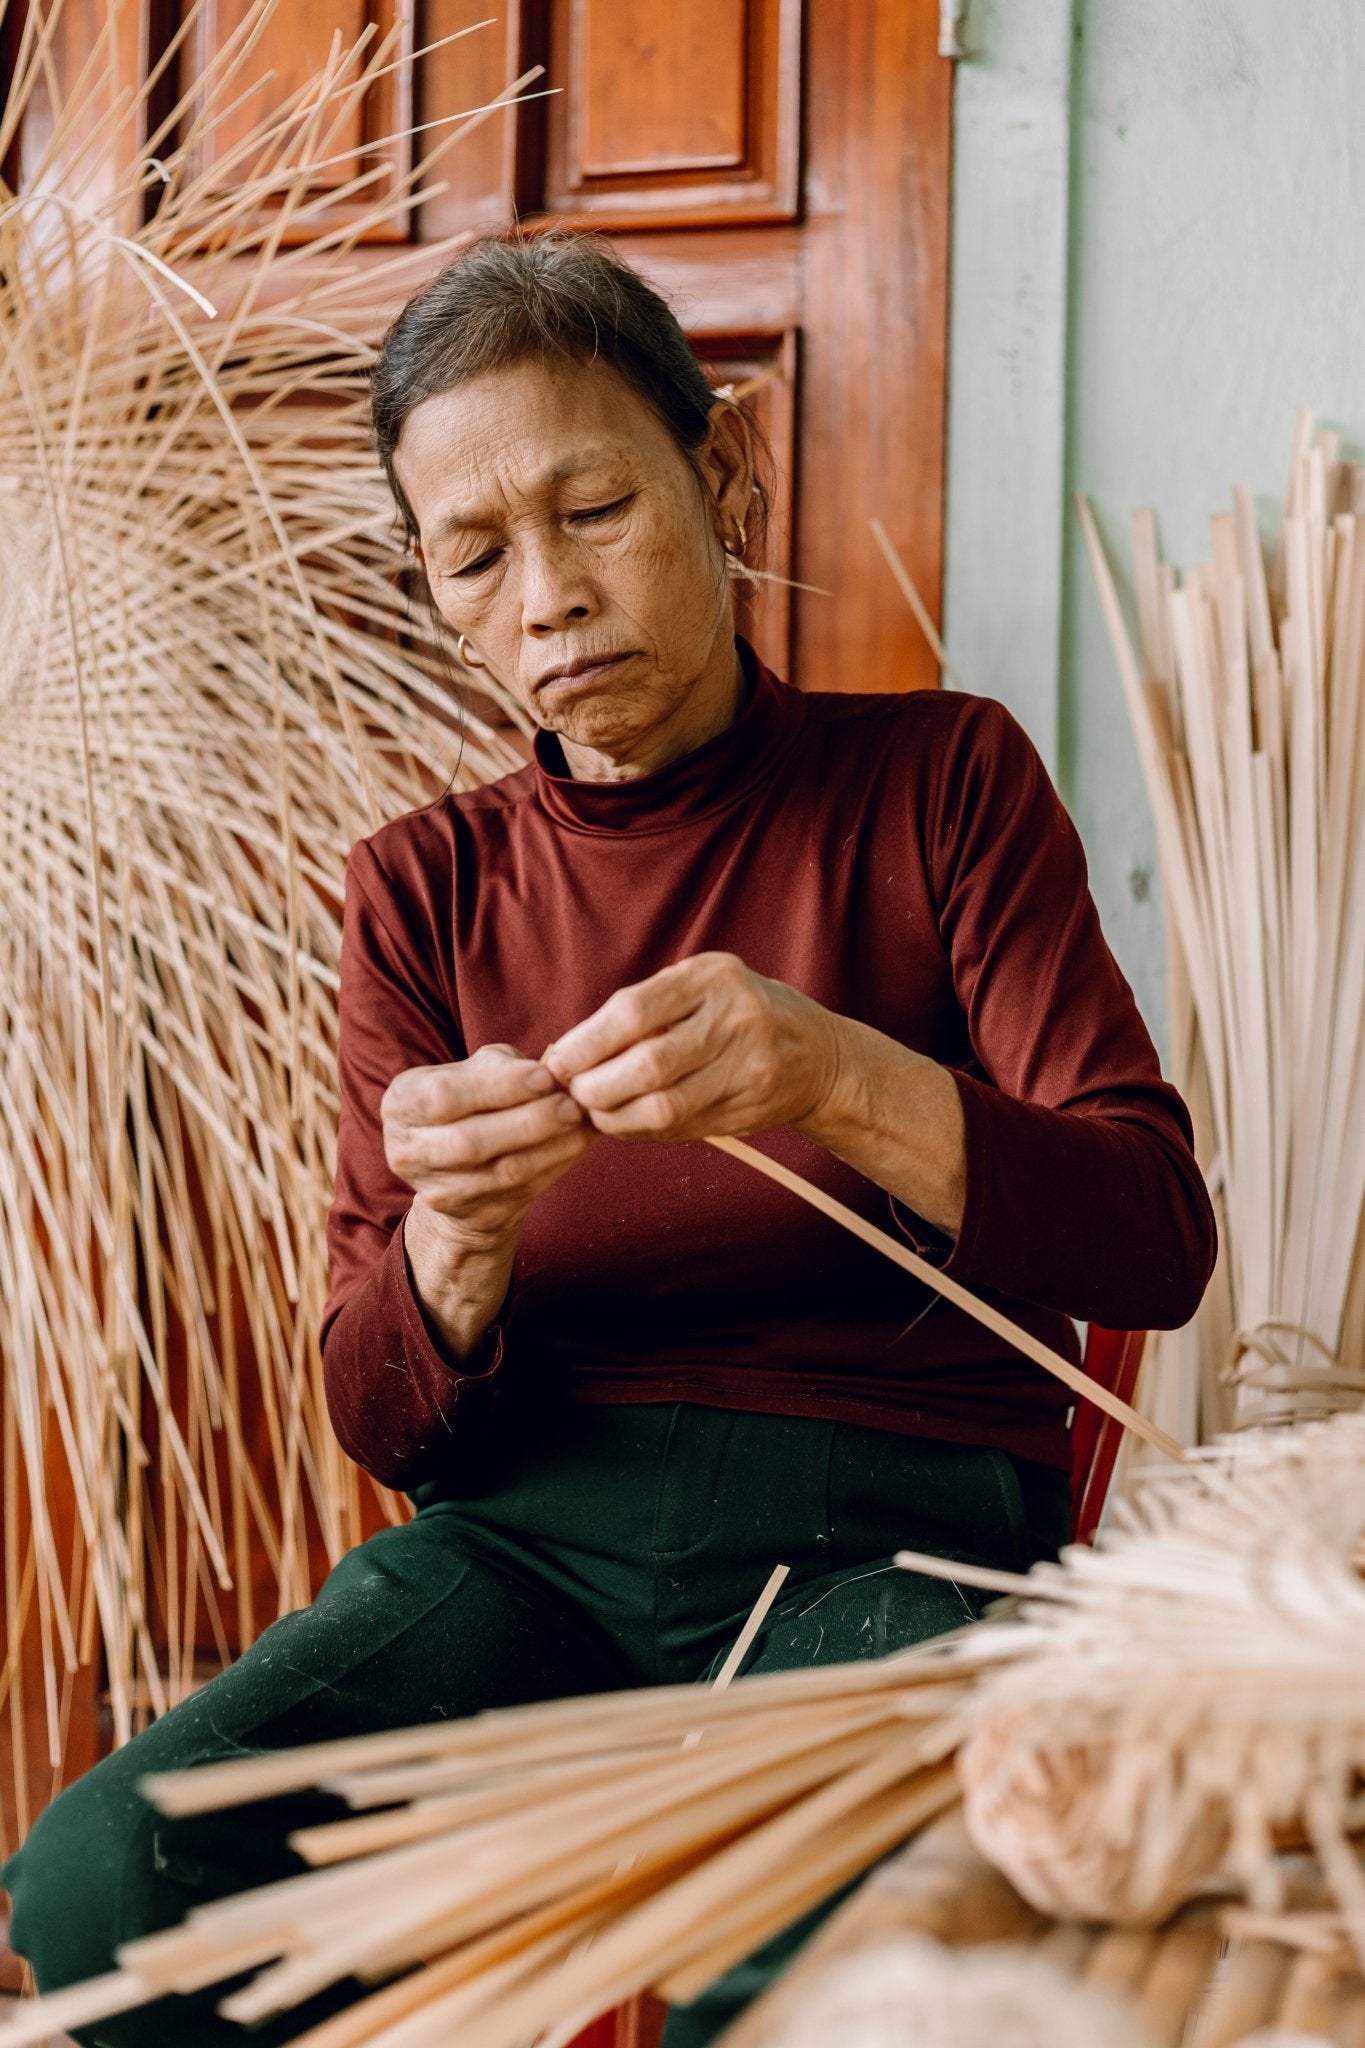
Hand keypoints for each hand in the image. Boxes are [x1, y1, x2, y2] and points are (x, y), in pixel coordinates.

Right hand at [381, 1043, 593, 1246]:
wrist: (460, 1169)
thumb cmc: (472, 1102)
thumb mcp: (473, 1072)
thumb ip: (502, 1065)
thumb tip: (552, 1071)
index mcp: (401, 1104)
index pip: (445, 1096)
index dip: (498, 1087)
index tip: (545, 1076)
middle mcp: (408, 1152)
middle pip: (470, 1142)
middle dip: (529, 1121)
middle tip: (571, 1105)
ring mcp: (438, 1191)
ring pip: (501, 1172)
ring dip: (550, 1146)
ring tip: (581, 1123)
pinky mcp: (472, 1217)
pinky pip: (523, 1192)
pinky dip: (556, 1165)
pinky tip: (577, 1144)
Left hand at [542, 952, 842, 1141]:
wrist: (817, 1056)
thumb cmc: (738, 1014)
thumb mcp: (700, 987)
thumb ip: (644, 1010)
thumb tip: (568, 1051)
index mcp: (713, 978)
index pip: (634, 1011)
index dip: (587, 1043)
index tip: (557, 1062)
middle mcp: (737, 1019)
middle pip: (648, 1065)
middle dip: (596, 1087)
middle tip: (572, 1094)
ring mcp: (750, 1068)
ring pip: (664, 1106)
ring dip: (615, 1116)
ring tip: (594, 1111)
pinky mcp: (751, 1108)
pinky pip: (682, 1128)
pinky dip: (642, 1130)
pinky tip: (625, 1122)